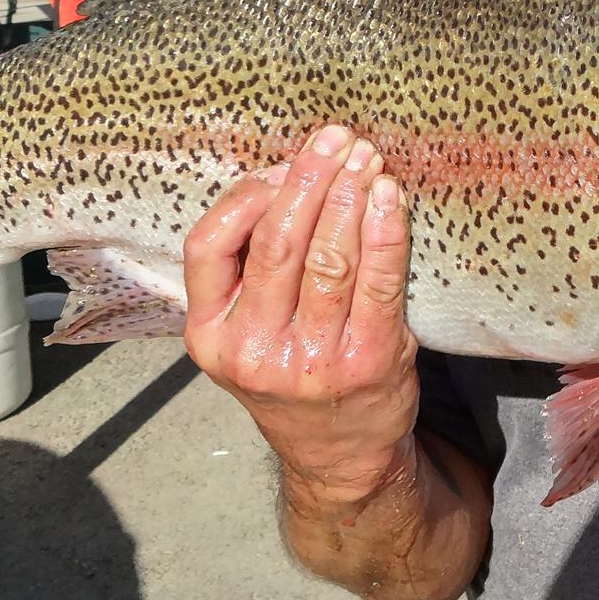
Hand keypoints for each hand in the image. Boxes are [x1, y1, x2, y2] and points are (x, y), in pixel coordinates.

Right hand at [182, 125, 418, 503]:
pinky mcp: (368, 362)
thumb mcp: (244, 335)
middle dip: (309, 178)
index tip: (284, 163)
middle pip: (277, 242)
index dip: (248, 193)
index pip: (208, 245)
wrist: (341, 460)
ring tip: (366, 159)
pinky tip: (390, 198)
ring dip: (350, 196)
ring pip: (328, 257)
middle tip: (336, 139)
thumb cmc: (293, 376)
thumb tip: (287, 174)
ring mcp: (311, 361)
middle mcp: (253, 351)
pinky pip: (378, 282)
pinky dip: (386, 232)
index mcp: (210, 336)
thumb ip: (249, 269)